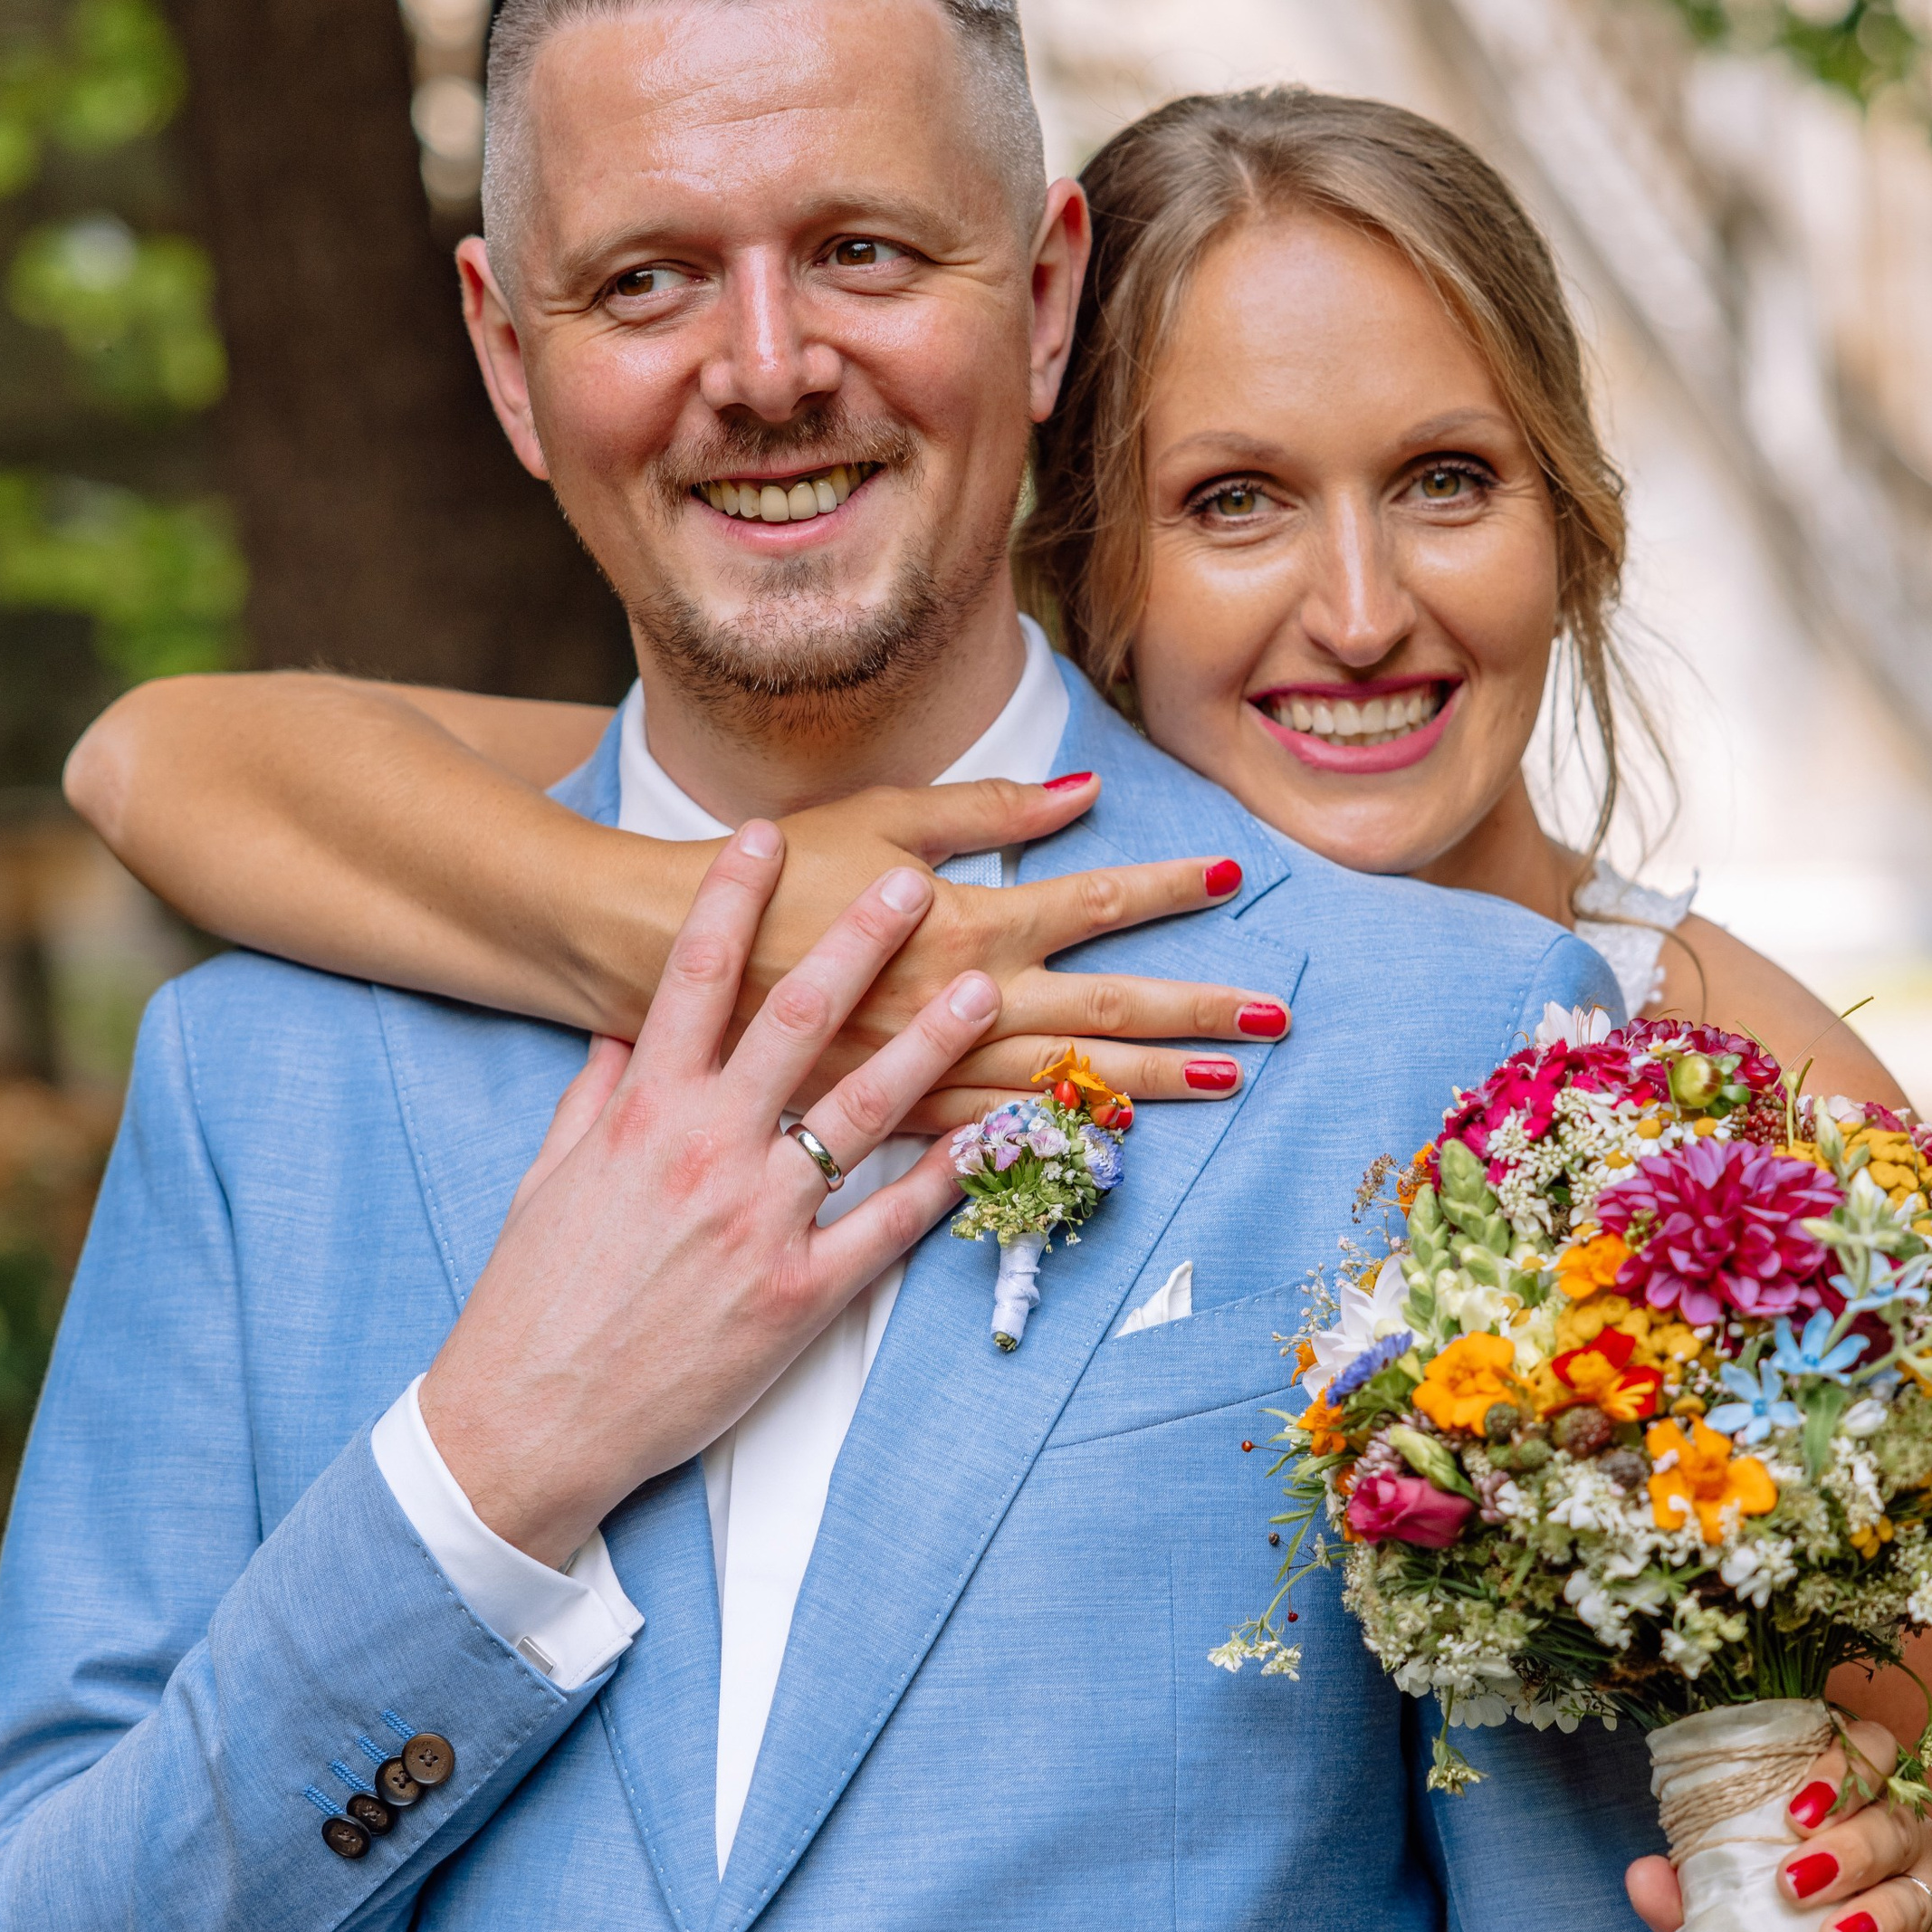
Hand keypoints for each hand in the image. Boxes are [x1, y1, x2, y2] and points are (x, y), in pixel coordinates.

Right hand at [420, 828, 1002, 1563]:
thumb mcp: (548, 1180)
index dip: (732, 898)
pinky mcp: (798, 1296)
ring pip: (863, 1111)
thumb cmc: (533, 1303)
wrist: (527, 1422)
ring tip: (984, 989)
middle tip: (910, 886)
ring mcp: (758, 1222)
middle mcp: (704, 1151)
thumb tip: (620, 1029)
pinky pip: (888, 1224)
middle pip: (796, 1021)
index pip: (690, 977)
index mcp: (639, 1113)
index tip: (765, 837)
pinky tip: (989, 1135)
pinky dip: (945, 1178)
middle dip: (858, 944)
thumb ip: (595, 1097)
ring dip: (930, 1042)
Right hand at [717, 774, 1287, 1122]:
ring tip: (1227, 1081)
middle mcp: (959, 1002)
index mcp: (960, 920)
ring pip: (1063, 1081)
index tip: (1229, 876)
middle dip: (1195, 1008)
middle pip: (1103, 1008)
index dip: (1166, 887)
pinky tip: (1108, 1138)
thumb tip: (1083, 793)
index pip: (1094, 901)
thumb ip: (986, 811)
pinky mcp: (895, 1113)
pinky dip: (1054, 1134)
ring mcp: (928, 1071)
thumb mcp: (876, 817)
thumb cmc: (771, 878)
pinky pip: (990, 1136)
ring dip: (1151, 1082)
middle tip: (1274, 1012)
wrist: (656, 961)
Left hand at [1624, 1711, 1931, 1931]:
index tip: (1794, 1810)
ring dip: (1878, 1914)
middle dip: (1849, 1847)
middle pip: (1896, 1824)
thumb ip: (1691, 1896)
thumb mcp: (1730, 1913)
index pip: (1871, 1753)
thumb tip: (1643, 1876)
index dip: (1842, 1766)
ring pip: (1921, 1893)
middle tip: (1794, 1882)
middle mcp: (1903, 1844)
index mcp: (1853, 1805)